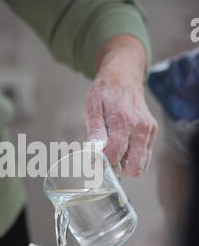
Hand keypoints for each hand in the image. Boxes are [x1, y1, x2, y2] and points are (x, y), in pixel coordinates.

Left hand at [84, 35, 157, 176]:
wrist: (123, 75)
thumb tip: (94, 154)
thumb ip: (95, 133)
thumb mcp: (92, 108)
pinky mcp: (152, 132)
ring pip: (141, 165)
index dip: (101, 162)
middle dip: (117, 170)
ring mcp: (149, 130)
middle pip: (134, 167)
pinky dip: (132, 158)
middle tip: (103, 161)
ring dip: (126, 166)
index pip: (114, 156)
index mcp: (123, 121)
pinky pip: (145, 156)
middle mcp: (140, 127)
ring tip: (112, 154)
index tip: (92, 160)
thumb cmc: (105, 91)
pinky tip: (121, 148)